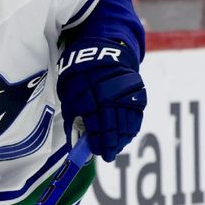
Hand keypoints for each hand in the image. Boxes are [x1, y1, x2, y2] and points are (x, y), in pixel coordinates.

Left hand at [56, 38, 145, 160]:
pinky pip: (136, 114)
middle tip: (108, 155)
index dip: (96, 143)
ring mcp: (124, 93)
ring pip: (126, 123)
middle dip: (110, 144)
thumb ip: (73, 117)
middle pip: (112, 127)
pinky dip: (132, 127)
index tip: (96, 153)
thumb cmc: (80, 73)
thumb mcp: (68, 92)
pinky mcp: (137, 90)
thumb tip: (76, 143)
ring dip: (121, 138)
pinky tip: (127, 135)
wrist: (102, 48)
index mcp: (88, 96)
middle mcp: (108, 95)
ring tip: (116, 147)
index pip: (95, 127)